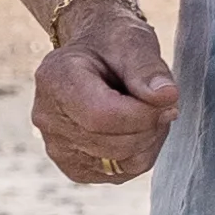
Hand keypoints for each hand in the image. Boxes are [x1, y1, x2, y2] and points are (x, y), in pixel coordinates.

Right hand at [32, 0, 177, 185]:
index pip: (101, 116)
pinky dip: (140, 152)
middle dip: (150, 125)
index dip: (143, 113)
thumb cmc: (113, 43)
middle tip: (162, 99)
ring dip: (149, 138)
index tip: (166, 96)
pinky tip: (136, 127)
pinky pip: (120, 173)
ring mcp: (57, 147)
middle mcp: (47, 118)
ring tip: (147, 109)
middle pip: (113, 143)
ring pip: (121, 162)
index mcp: (54, 79)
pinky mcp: (75, 167)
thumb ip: (148, 68)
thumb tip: (167, 97)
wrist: (96, 54)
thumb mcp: (133, 41)